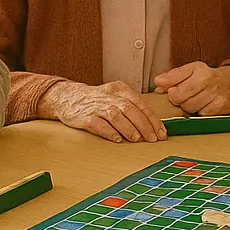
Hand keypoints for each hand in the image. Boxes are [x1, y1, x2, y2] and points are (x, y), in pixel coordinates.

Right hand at [38, 80, 166, 142]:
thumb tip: (152, 124)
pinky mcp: (86, 117)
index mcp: (120, 89)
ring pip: (117, 117)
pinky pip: (100, 125)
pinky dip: (110, 133)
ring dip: (130, 129)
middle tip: (153, 138)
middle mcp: (109, 96)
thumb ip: (131, 107)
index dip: (153, 120)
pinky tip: (118, 139)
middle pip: (131, 110)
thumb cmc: (96, 100)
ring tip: (138, 139)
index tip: (161, 132)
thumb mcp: (115, 96)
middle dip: (145, 126)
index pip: (141, 105)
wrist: (67, 97)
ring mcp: (97, 106)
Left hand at [153, 62, 229, 115]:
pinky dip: (200, 112)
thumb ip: (173, 76)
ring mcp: (215, 93)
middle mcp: (207, 79)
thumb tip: (158, 83)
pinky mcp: (221, 106)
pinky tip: (204, 105)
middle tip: (182, 97)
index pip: (175, 81)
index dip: (168, 90)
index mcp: (197, 68)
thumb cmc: (211, 77)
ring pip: (190, 108)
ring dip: (188, 108)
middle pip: (180, 98)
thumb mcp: (192, 71)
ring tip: (194, 100)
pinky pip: (201, 114)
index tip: (168, 91)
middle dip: (178, 100)